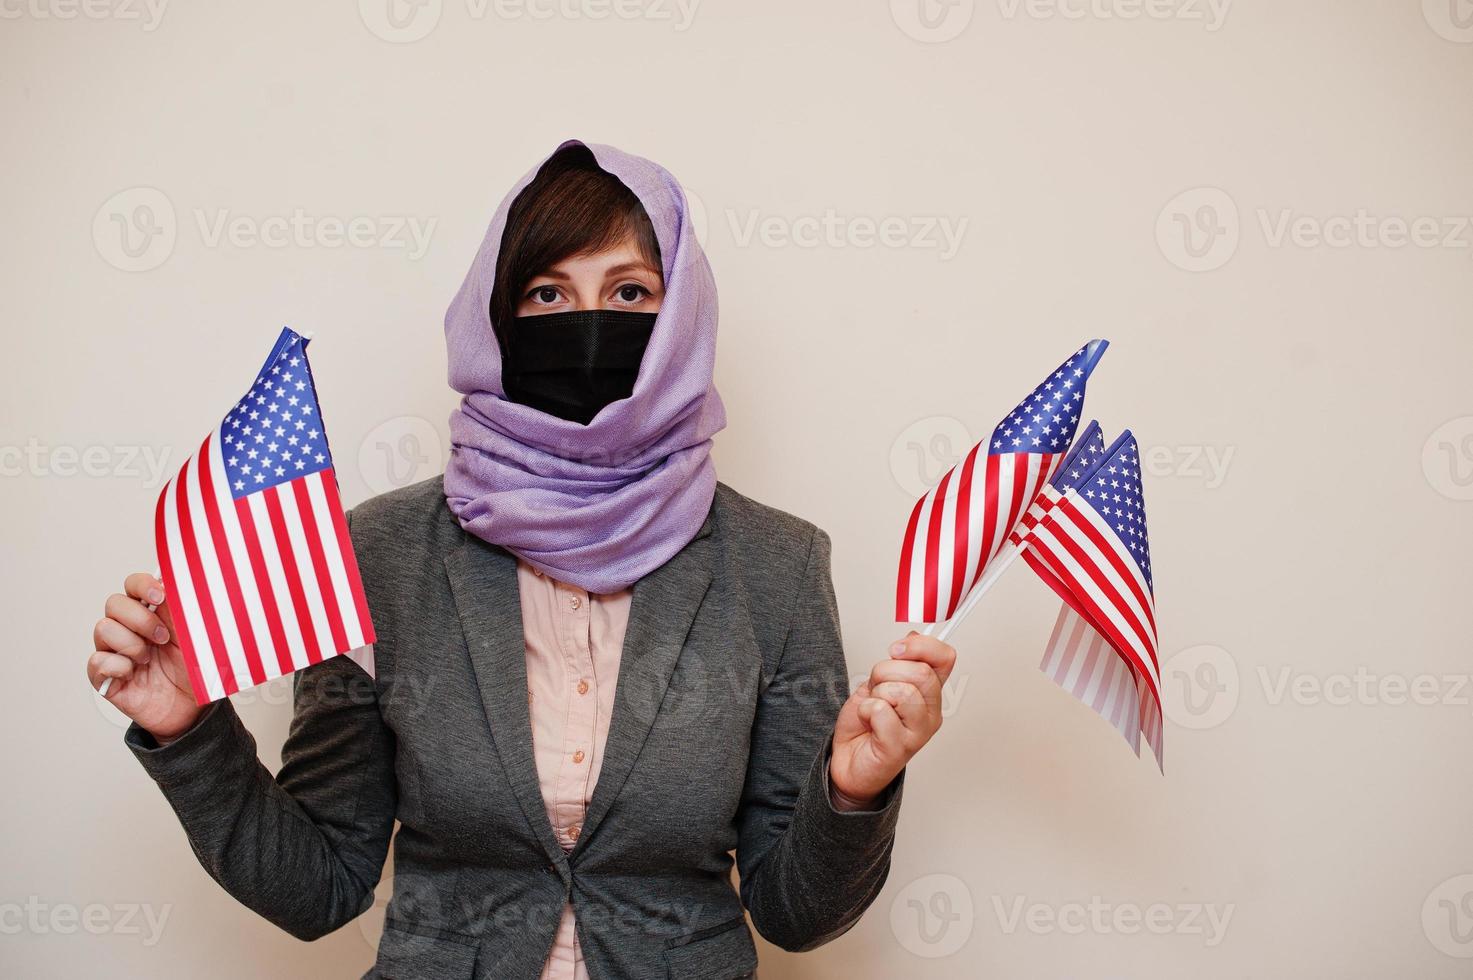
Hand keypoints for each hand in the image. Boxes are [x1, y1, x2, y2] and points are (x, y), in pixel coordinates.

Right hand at [87, 573, 203, 743]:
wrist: (191, 709)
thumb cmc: (193, 670)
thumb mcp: (196, 637)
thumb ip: (185, 611)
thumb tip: (177, 584)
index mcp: (152, 613)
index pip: (133, 585)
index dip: (142, 585)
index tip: (160, 595)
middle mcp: (129, 628)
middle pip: (114, 603)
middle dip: (140, 618)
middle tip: (163, 637)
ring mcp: (114, 651)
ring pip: (102, 628)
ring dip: (131, 643)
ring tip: (149, 659)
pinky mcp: (105, 676)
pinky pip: (96, 661)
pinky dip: (117, 666)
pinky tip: (133, 673)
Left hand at [829, 630, 955, 803]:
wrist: (847, 759)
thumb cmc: (865, 723)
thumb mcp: (880, 682)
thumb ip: (899, 663)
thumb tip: (913, 637)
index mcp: (929, 692)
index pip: (945, 657)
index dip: (921, 646)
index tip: (897, 650)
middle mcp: (931, 711)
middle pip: (921, 672)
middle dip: (886, 671)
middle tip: (876, 687)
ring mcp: (919, 731)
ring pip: (901, 691)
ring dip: (875, 694)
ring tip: (872, 709)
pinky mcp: (900, 747)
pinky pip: (881, 712)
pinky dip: (865, 711)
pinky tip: (867, 722)